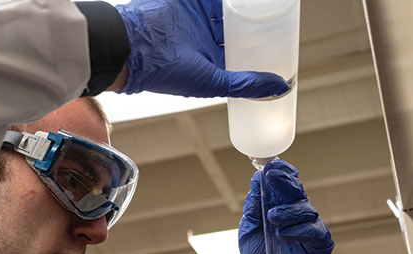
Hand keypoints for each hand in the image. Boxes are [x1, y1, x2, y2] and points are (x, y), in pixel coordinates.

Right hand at [115, 0, 288, 97]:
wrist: (132, 47)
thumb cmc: (165, 72)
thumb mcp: (212, 82)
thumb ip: (244, 83)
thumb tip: (280, 86)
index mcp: (209, 60)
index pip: (241, 52)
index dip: (261, 49)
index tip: (281, 44)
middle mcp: (204, 37)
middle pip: (239, 27)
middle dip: (258, 23)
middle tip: (280, 17)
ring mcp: (198, 16)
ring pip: (230, 7)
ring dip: (247, 5)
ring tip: (270, 4)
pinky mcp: (192, 0)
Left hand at [238, 160, 333, 253]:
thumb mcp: (249, 230)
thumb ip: (253, 208)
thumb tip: (255, 182)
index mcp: (281, 210)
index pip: (285, 187)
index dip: (280, 175)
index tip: (271, 166)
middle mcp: (297, 216)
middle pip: (297, 192)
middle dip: (285, 182)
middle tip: (274, 176)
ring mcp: (310, 229)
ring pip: (306, 209)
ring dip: (288, 211)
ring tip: (273, 218)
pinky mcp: (321, 245)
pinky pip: (315, 231)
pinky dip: (298, 230)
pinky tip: (284, 235)